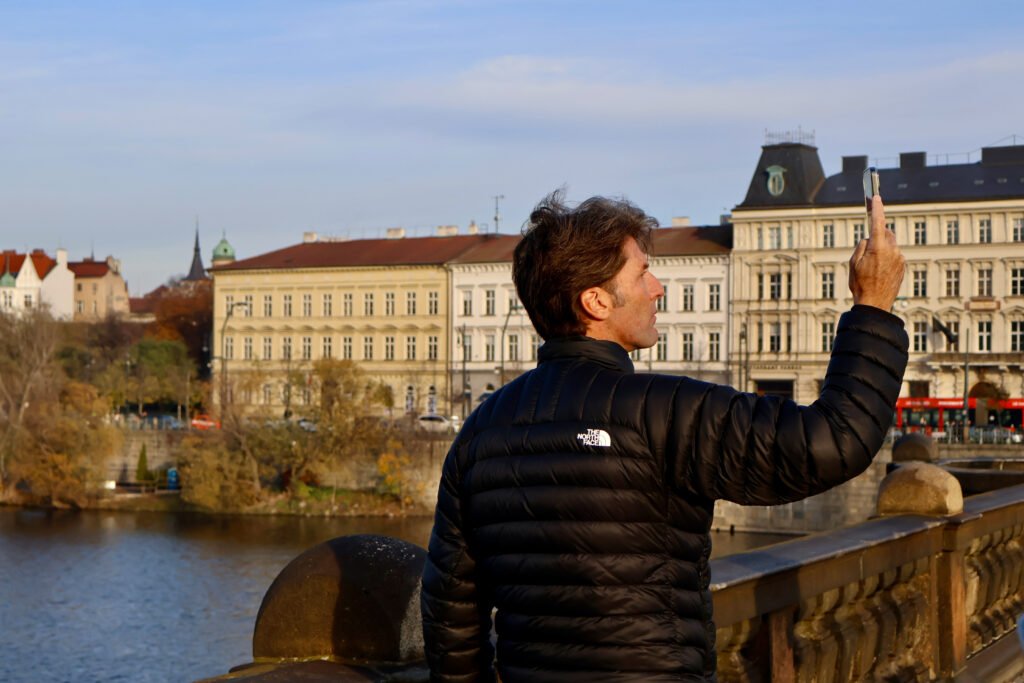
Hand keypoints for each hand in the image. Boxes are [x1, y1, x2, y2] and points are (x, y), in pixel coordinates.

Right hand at [849, 195, 904, 310]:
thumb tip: (869, 240)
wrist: (875, 304)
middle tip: (866, 250)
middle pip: (885, 232)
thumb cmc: (861, 285)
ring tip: (872, 266)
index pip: (878, 221)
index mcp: (878, 247)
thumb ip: (861, 246)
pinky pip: (895, 255)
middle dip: (877, 235)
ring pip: (890, 244)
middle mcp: (892, 250)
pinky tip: (880, 272)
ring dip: (882, 248)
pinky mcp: (903, 266)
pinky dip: (887, 258)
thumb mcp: (853, 263)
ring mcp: (899, 258)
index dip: (876, 207)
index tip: (876, 197)